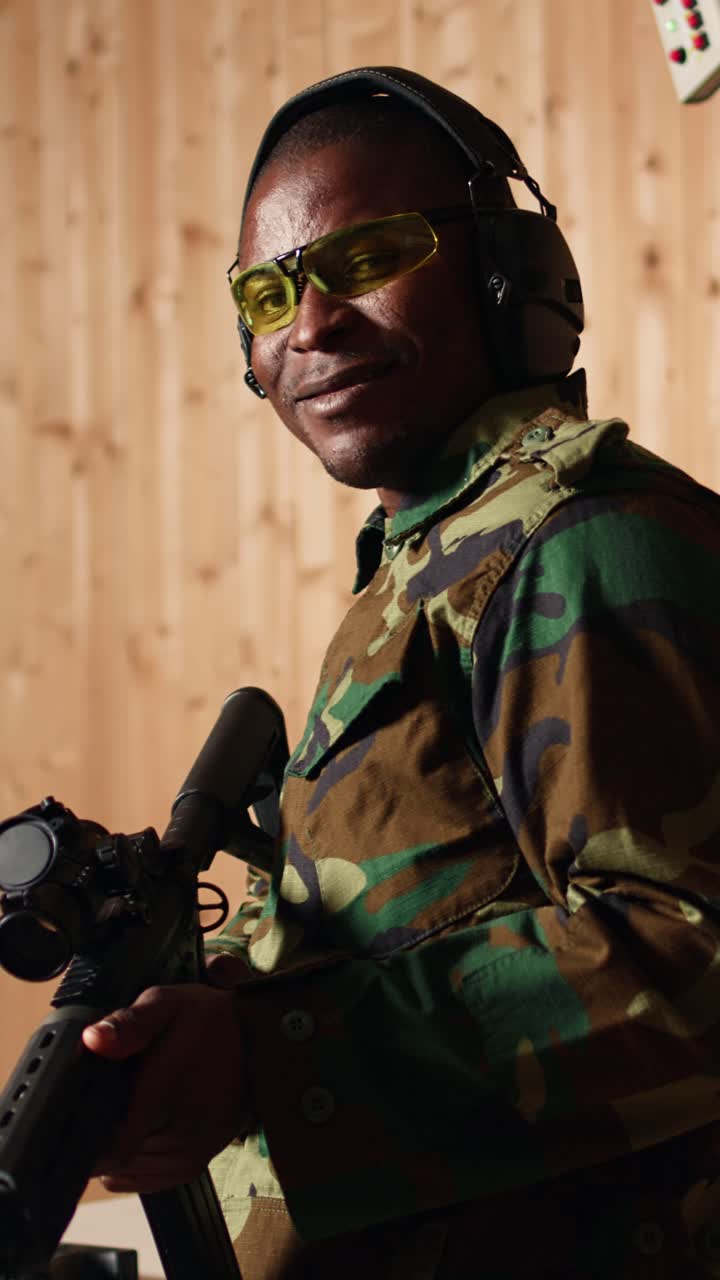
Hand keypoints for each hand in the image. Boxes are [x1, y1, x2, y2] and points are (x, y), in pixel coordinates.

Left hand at [82, 983, 248, 1192]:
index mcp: (163, 1098)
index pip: (104, 1146)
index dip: (87, 1127)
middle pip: (109, 1158)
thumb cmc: (209, 1022)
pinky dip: (134, 1156)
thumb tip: (93, 1039)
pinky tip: (144, 1123)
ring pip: (122, 1171)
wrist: (259, 1043)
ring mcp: (186, 1158)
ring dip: (119, 1145)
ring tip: (136, 1103)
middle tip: (121, 1089)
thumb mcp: (167, 1003)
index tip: (95, 1099)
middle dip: (103, 1130)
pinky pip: (140, 1177)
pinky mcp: (190, 1167)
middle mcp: (177, 1138)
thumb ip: (129, 1022)